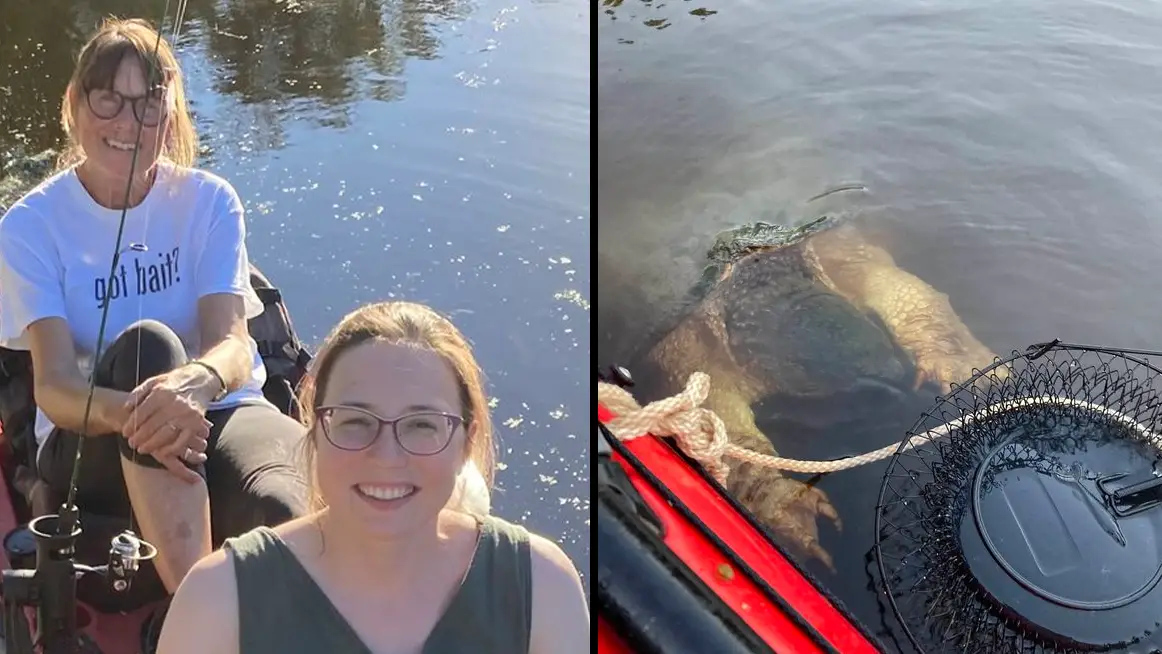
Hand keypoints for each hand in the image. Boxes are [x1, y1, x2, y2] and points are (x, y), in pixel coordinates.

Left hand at [122, 368, 212, 482]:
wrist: (200, 380)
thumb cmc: (173, 383)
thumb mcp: (154, 381)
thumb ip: (138, 393)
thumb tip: (126, 408)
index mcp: (161, 393)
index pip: (142, 412)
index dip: (131, 424)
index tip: (125, 432)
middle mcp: (174, 403)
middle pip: (152, 425)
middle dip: (139, 437)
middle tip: (131, 443)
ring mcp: (186, 414)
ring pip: (166, 434)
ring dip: (152, 444)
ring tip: (142, 449)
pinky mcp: (197, 423)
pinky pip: (183, 440)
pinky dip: (172, 449)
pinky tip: (162, 453)